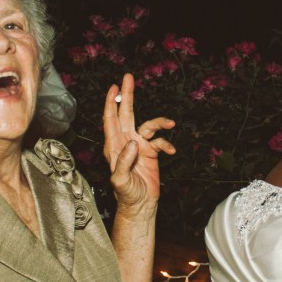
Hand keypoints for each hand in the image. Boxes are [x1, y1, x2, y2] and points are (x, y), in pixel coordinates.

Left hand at [102, 73, 175, 212]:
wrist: (141, 204)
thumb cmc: (126, 194)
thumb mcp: (120, 180)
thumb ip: (123, 161)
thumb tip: (131, 143)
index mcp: (114, 145)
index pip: (111, 119)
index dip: (112, 102)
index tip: (114, 87)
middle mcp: (126, 141)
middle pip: (126, 113)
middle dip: (128, 95)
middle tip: (128, 78)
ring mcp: (139, 146)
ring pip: (148, 125)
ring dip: (159, 123)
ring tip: (169, 123)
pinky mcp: (151, 153)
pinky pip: (160, 141)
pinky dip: (166, 144)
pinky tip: (170, 151)